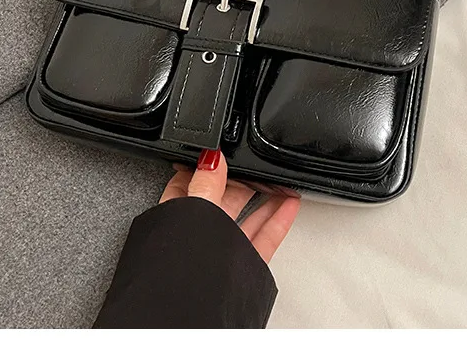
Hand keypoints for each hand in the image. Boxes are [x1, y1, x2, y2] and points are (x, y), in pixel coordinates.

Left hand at [159, 150, 300, 263]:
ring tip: (281, 180)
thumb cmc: (177, 270)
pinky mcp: (243, 264)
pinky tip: (289, 204)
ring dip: (265, 197)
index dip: (211, 165)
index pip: (193, 181)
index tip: (229, 152)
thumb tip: (212, 156)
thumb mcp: (194, 212)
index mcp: (178, 216)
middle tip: (260, 162)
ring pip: (247, 216)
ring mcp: (222, 250)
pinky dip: (278, 219)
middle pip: (224, 196)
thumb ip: (205, 184)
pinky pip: (264, 236)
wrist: (188, 314)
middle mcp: (198, 234)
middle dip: (243, 178)